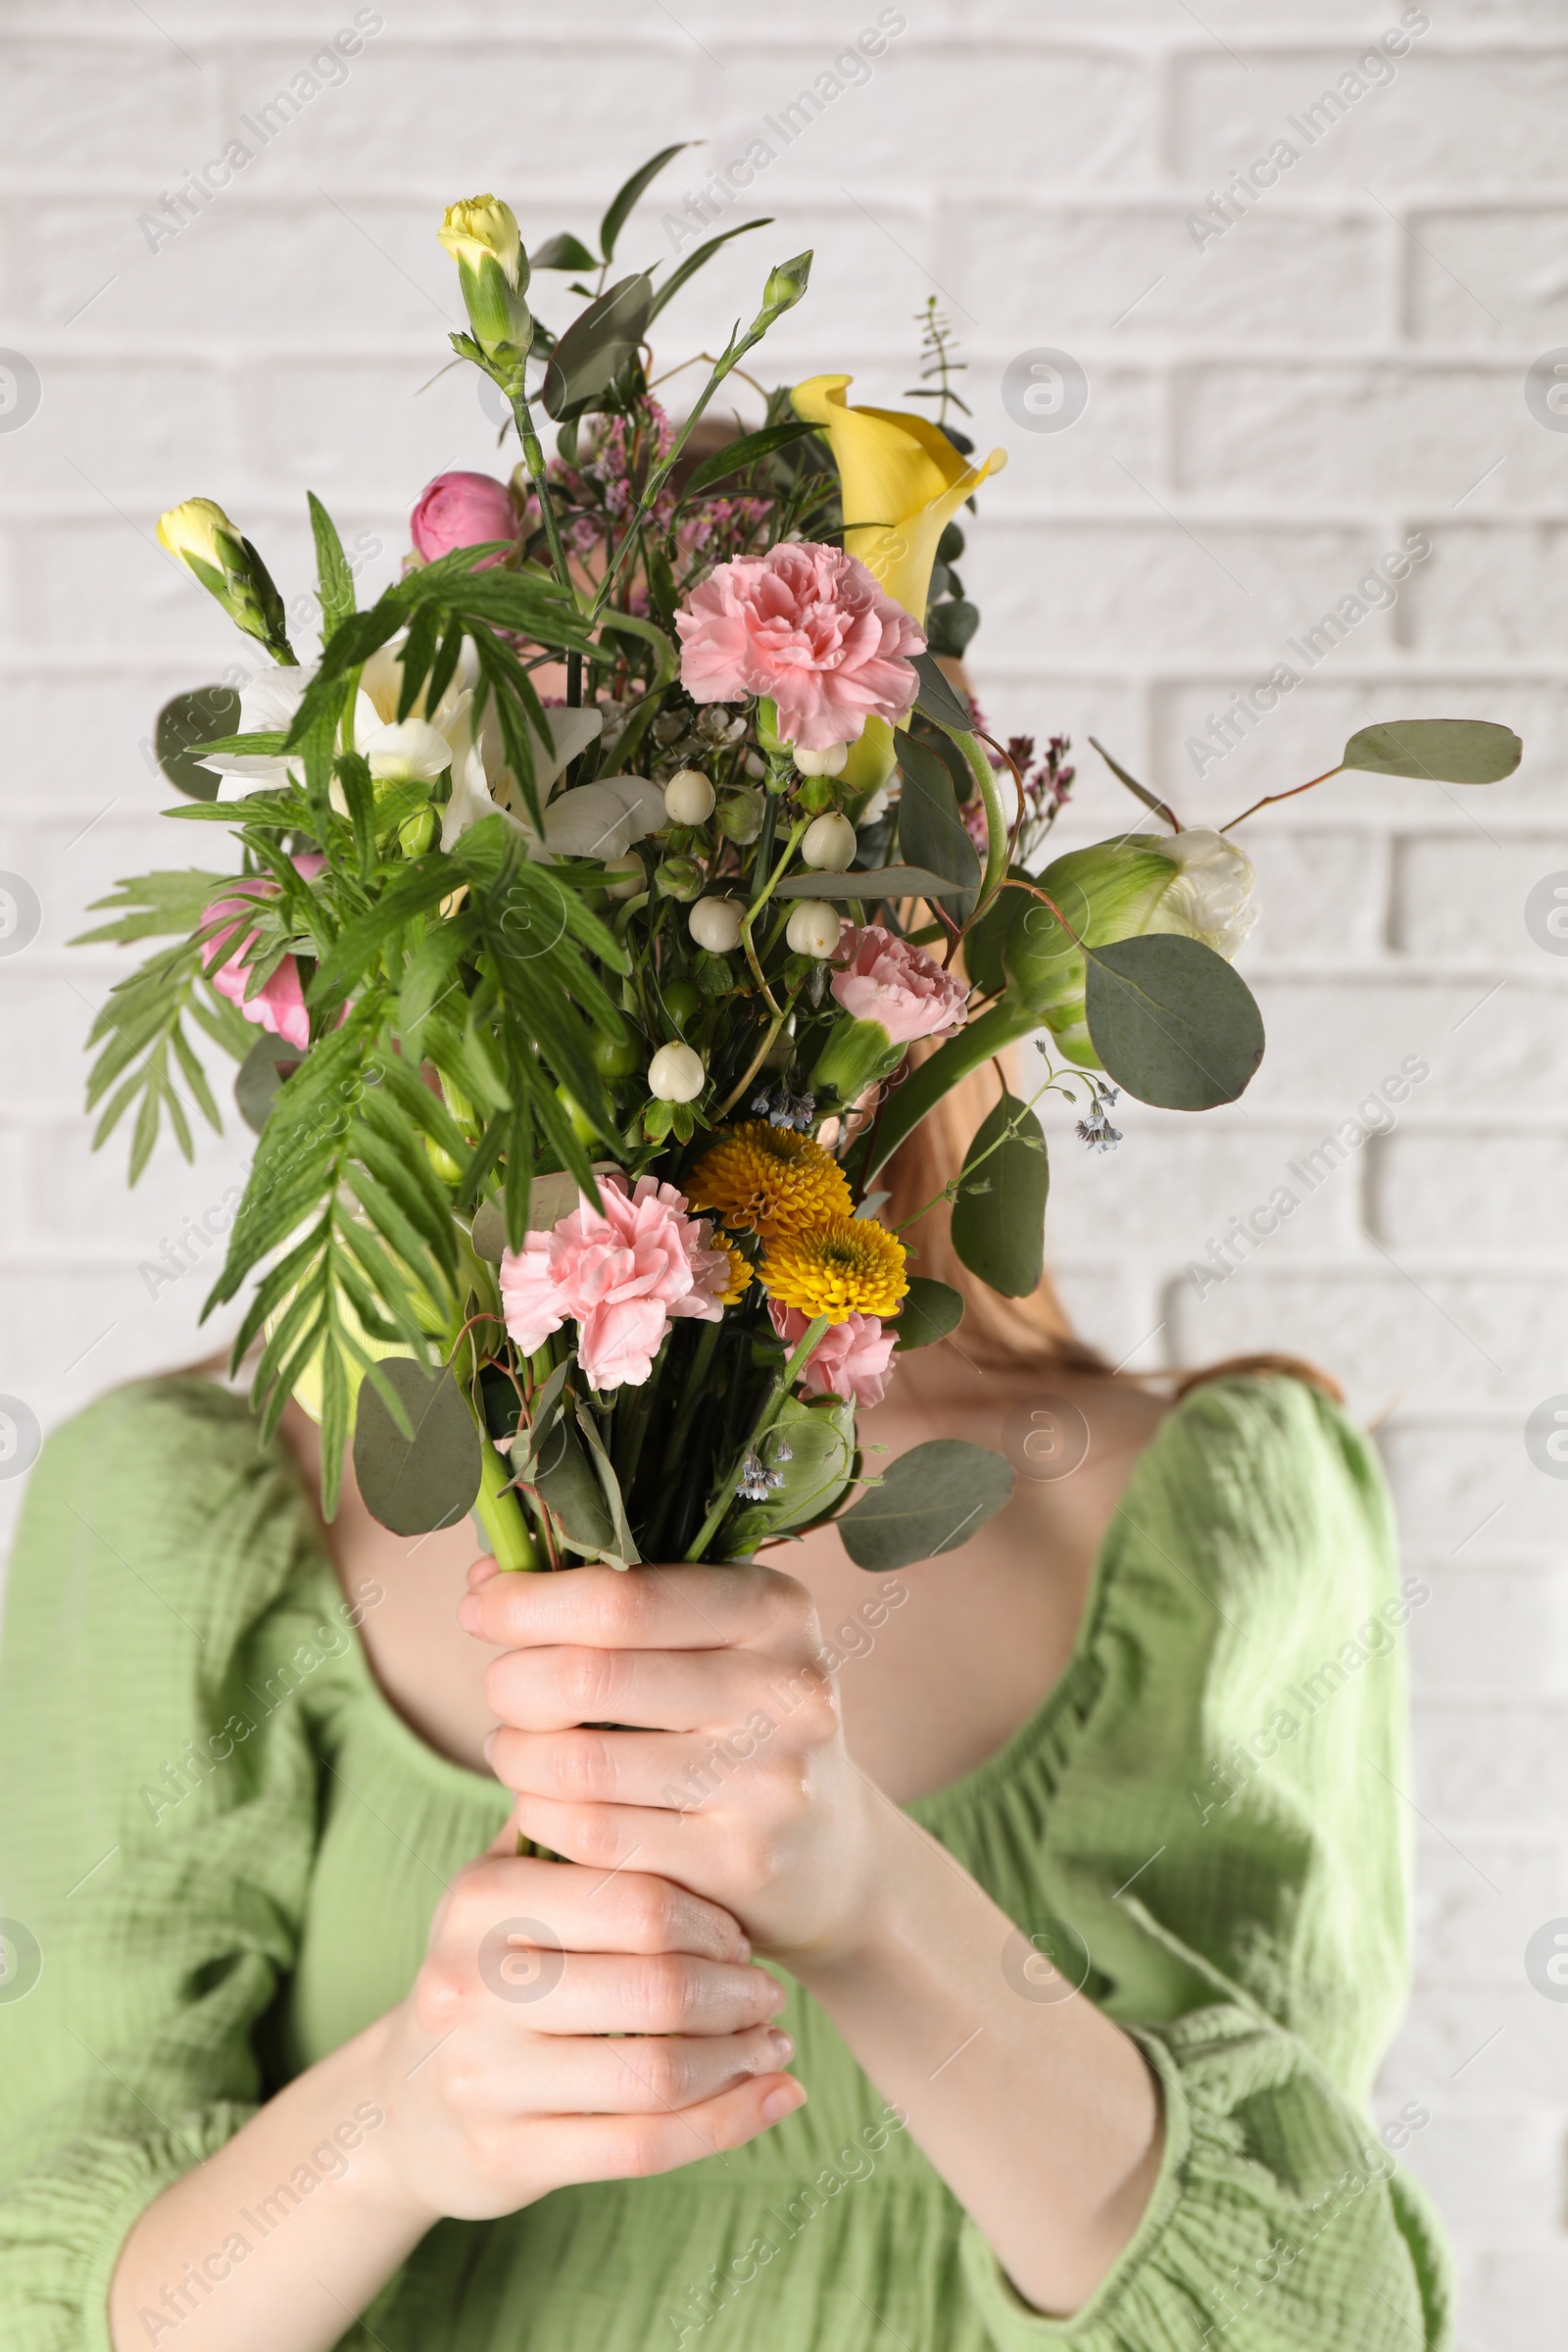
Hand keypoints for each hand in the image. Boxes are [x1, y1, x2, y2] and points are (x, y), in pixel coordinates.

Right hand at [372, 1844, 801, 2223]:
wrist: (400, 2108)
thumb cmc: (488, 1972)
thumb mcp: (504, 1886)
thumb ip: (566, 1817)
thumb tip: (647, 1726)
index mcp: (479, 1901)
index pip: (633, 1900)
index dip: (708, 1919)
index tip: (740, 1932)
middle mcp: (469, 1988)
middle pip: (654, 1990)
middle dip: (735, 1992)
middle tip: (767, 1989)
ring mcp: (482, 2081)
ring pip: (655, 2076)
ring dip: (738, 2059)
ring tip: (770, 2040)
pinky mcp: (504, 2158)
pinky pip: (643, 2148)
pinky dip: (727, 2124)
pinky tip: (772, 2096)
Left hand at [459, 1558, 886, 1963]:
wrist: (828, 1854)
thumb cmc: (733, 1721)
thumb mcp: (706, 1641)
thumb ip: (606, 1597)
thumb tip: (482, 1577)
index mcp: (777, 1609)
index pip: (621, 1595)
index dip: (528, 1600)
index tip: (479, 1606)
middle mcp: (788, 1691)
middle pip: (590, 1676)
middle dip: (513, 1680)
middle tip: (502, 1689)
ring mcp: (770, 1783)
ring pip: (579, 1763)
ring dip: (515, 1753)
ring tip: (515, 1748)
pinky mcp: (740, 1863)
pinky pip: (593, 1835)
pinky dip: (542, 1817)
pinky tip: (546, 1804)